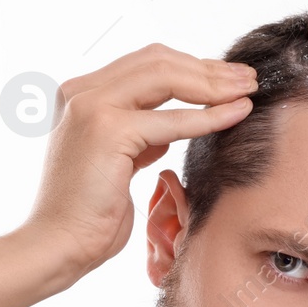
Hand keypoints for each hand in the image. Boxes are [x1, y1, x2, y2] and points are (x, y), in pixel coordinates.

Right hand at [21, 43, 257, 273]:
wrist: (59, 246)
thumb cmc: (89, 215)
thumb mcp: (119, 163)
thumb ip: (139, 137)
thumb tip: (169, 124)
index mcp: (80, 95)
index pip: (145, 64)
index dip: (191, 66)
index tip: (227, 79)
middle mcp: (81, 92)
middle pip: (158, 60)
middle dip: (208, 68)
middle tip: (248, 78)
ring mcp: (91, 106)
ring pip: (166, 77)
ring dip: (213, 84)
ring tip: (248, 90)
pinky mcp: (107, 130)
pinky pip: (172, 120)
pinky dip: (208, 117)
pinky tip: (236, 114)